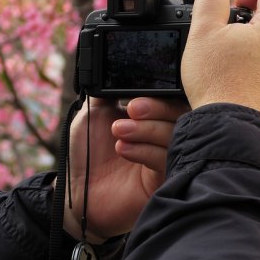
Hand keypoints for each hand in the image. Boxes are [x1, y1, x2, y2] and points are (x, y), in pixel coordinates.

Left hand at [62, 97, 189, 242]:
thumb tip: (117, 66)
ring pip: (176, 137)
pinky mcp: (167, 181)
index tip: (135, 97)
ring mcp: (170, 158)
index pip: (173, 99)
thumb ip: (111, 91)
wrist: (77, 192)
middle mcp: (168, 136)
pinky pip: (167, 160)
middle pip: (182, 115)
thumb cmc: (88, 154)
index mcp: (156, 118)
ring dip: (147, 130)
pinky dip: (145, 151)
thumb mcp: (97, 114)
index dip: (160, 95)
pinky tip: (124, 149)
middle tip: (132, 109)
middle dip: (157, 109)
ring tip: (119, 130)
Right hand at [181, 0, 259, 128]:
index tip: (236, 5)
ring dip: (254, 52)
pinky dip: (258, 76)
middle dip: (249, 26)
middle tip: (224, 43)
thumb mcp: (202, 34)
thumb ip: (209, 1)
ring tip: (228, 69)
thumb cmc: (218, 83)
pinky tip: (237, 88)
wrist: (235, 133)